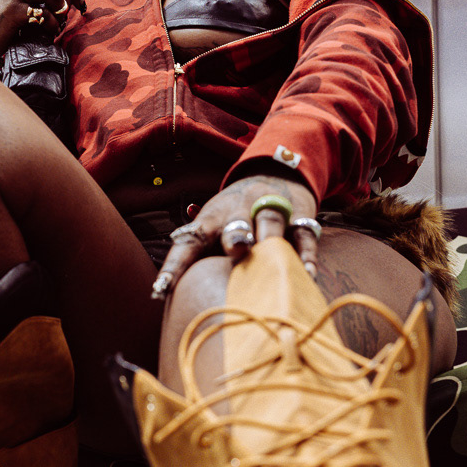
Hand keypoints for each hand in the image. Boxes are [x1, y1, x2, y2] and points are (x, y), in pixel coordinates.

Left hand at [151, 176, 319, 299]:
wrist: (279, 174)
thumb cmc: (236, 214)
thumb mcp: (214, 223)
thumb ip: (198, 248)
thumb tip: (170, 284)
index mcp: (212, 218)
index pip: (189, 241)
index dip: (174, 265)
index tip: (160, 291)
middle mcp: (240, 210)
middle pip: (235, 222)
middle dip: (235, 235)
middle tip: (234, 251)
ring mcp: (271, 210)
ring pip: (270, 220)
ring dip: (270, 240)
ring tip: (271, 262)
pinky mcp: (299, 217)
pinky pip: (304, 235)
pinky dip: (306, 254)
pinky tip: (305, 274)